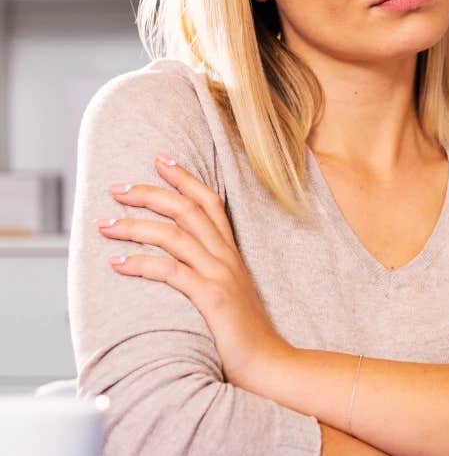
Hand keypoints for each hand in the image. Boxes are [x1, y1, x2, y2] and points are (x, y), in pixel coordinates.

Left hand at [97, 154, 289, 390]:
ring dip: (135, 225)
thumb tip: (179, 263)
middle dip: (149, 193)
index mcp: (231, 253)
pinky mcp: (212, 298)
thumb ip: (210, 273)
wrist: (269, 363)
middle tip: (117, 188)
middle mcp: (227, 257)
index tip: (160, 160)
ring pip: (174, 235)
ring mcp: (221, 275)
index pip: (209, 202)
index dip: (185, 178)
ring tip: (105, 224)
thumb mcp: (230, 292)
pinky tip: (118, 262)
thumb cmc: (244, 334)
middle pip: (188, 209)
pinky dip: (141, 262)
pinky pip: (171, 271)